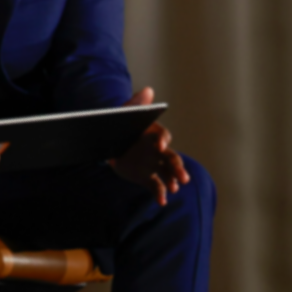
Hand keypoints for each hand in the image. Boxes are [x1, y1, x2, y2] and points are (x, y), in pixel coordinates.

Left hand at [108, 87, 190, 205]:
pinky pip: (156, 186)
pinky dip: (160, 194)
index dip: (163, 141)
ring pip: (168, 174)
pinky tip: (162, 202)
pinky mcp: (147, 177)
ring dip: (173, 181)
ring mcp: (154, 165)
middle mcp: (158, 151)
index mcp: (153, 134)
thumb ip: (136, 104)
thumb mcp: (124, 114)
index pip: (163, 137)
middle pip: (172, 159)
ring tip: (174, 188)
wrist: (107, 145)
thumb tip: (149, 90)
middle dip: (178, 168)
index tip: (160, 146)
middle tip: (183, 178)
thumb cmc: (120, 126)